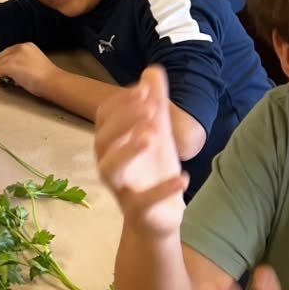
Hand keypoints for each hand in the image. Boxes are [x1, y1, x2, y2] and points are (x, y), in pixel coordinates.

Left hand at [0, 43, 55, 94]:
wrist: (52, 81)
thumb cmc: (47, 77)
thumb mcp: (34, 62)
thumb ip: (23, 62)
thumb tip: (13, 70)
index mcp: (27, 46)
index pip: (10, 51)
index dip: (4, 60)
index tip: (1, 67)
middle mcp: (20, 47)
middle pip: (2, 55)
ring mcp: (15, 56)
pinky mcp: (10, 65)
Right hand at [94, 66, 187, 236]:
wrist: (156, 218)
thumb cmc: (152, 172)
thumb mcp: (157, 135)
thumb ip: (155, 104)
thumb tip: (151, 71)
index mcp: (111, 144)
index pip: (104, 118)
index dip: (121, 102)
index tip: (143, 90)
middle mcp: (109, 164)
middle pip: (103, 139)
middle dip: (124, 120)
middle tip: (150, 106)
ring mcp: (121, 189)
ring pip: (110, 169)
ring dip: (129, 150)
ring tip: (152, 135)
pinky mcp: (138, 211)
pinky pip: (144, 202)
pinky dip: (163, 190)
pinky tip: (184, 177)